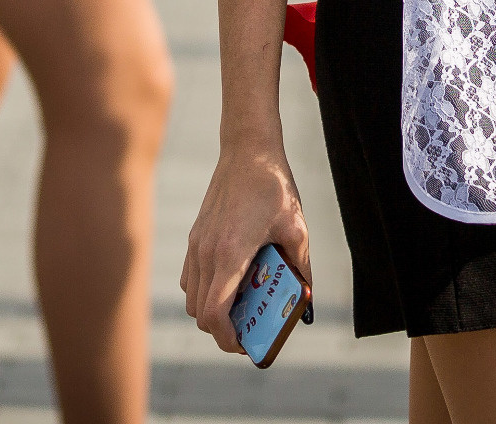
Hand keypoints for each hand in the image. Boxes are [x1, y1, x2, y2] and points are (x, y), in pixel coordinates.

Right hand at [180, 147, 311, 355]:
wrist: (248, 151)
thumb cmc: (273, 188)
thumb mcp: (297, 229)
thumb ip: (301, 267)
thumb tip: (305, 298)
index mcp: (230, 254)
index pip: (214, 314)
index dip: (227, 339)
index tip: (246, 344)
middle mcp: (206, 253)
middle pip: (200, 313)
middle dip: (222, 330)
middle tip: (249, 329)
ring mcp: (197, 245)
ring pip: (192, 298)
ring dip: (212, 311)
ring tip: (242, 307)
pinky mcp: (195, 237)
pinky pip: (190, 278)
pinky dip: (205, 291)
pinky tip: (231, 282)